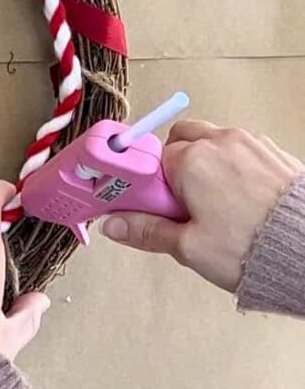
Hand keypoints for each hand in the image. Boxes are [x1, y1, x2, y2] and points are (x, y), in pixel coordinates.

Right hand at [101, 121, 303, 290]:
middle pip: (180, 140)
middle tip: (179, 203)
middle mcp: (220, 143)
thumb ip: (146, 231)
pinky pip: (242, 150)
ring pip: (212, 142)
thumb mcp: (189, 247)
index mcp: (192, 161)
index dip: (147, 185)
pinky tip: (239, 199)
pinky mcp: (274, 153)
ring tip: (213, 203)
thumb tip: (113, 224)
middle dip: (173, 165)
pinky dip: (233, 166)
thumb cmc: (253, 248)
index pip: (150, 161)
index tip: (147, 205)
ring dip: (204, 163)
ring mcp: (250, 145)